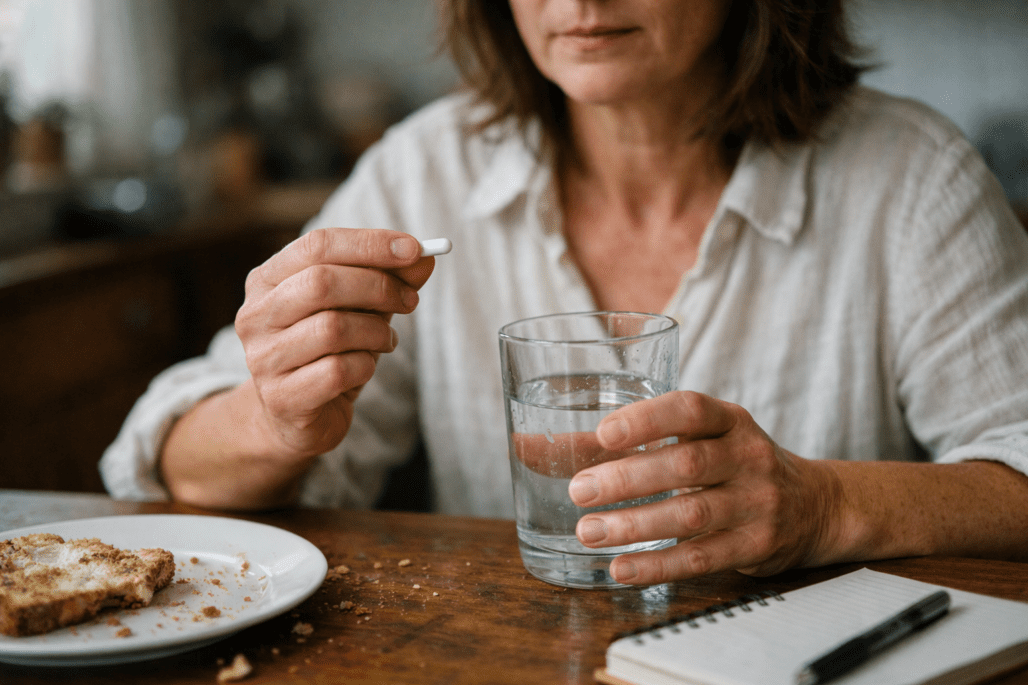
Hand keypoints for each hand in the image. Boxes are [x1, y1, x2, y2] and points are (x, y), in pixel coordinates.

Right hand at [234, 227, 434, 459]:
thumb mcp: (359, 308)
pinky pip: (337, 371)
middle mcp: (256, 315)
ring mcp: (264, 358)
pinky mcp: (281, 397)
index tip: (415, 250)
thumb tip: (425, 258)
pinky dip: (365, 366)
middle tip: (410, 300)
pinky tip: (365, 368)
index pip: (317, 245)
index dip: (370, 244)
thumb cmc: (329, 351)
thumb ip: (388, 279)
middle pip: (321, 283)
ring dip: (376, 331)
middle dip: (379, 286)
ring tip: (387, 340)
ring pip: (332, 328)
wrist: (294, 416)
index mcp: (267, 280)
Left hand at [567, 391, 842, 583]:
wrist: (812, 506)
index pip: (690, 409)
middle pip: (686, 465)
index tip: (603, 432)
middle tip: (580, 491)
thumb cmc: (730, 465)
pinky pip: (703, 557)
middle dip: (628, 478)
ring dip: (635, 525)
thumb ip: (613, 443)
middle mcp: (747, 455)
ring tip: (588, 532)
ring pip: (692, 514)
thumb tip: (529, 444)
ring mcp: (757, 502)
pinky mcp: (757, 545)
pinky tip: (621, 568)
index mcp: (728, 420)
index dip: (647, 419)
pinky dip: (658, 565)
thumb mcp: (690, 441)